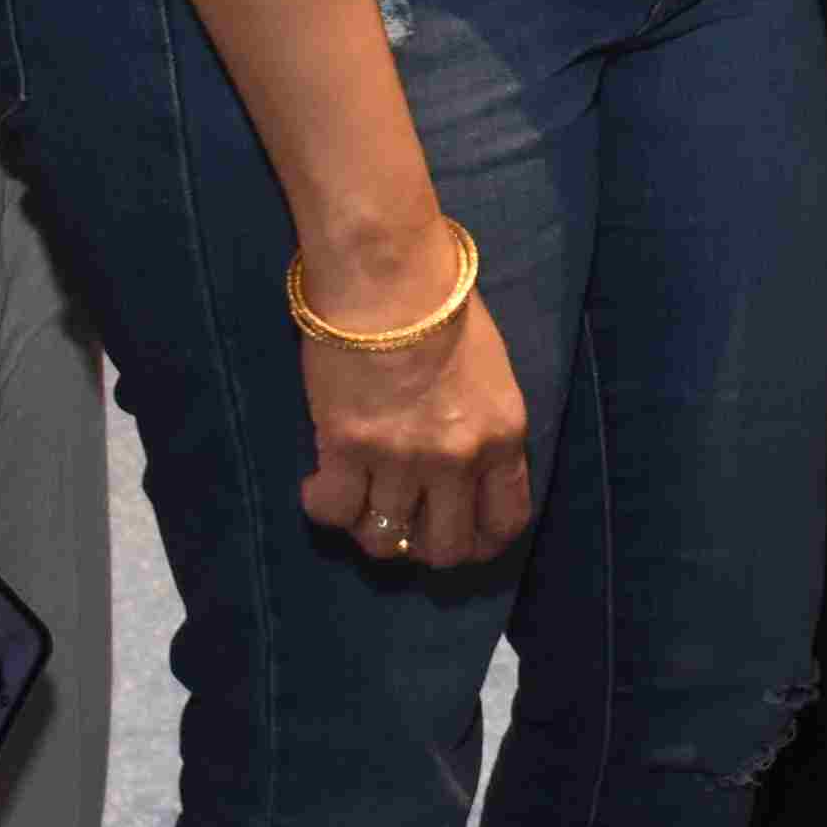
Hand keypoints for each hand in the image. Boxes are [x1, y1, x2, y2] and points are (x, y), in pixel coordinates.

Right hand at [299, 239, 530, 569]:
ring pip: (386, 540)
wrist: (390, 277)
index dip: (480, 542)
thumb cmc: (442, 306)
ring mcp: (403, 459)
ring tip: (358, 498)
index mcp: (504, 435)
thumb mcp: (490, 374)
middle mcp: (458, 459)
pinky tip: (321, 484)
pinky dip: (325, 506)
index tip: (459, 535)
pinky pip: (335, 511)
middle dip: (424, 548)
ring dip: (370, 527)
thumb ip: (482, 428)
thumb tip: (461, 468)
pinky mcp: (348, 449)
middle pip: (446, 549)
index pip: (505, 522)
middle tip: (404, 524)